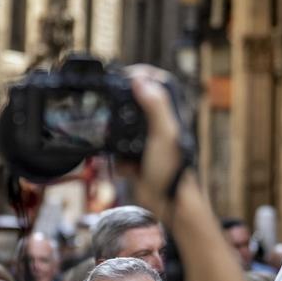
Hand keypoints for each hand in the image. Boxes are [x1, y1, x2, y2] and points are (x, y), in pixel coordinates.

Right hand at [126, 67, 187, 218]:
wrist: (168, 205)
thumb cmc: (173, 169)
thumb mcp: (164, 133)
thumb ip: (155, 105)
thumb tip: (140, 80)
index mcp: (169, 116)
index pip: (157, 84)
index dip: (142, 75)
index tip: (124, 75)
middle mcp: (158, 127)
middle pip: (135, 105)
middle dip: (120, 109)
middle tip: (108, 109)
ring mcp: (146, 144)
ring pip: (123, 131)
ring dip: (116, 139)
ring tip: (114, 144)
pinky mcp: (136, 161)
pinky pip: (119, 154)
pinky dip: (118, 161)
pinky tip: (126, 168)